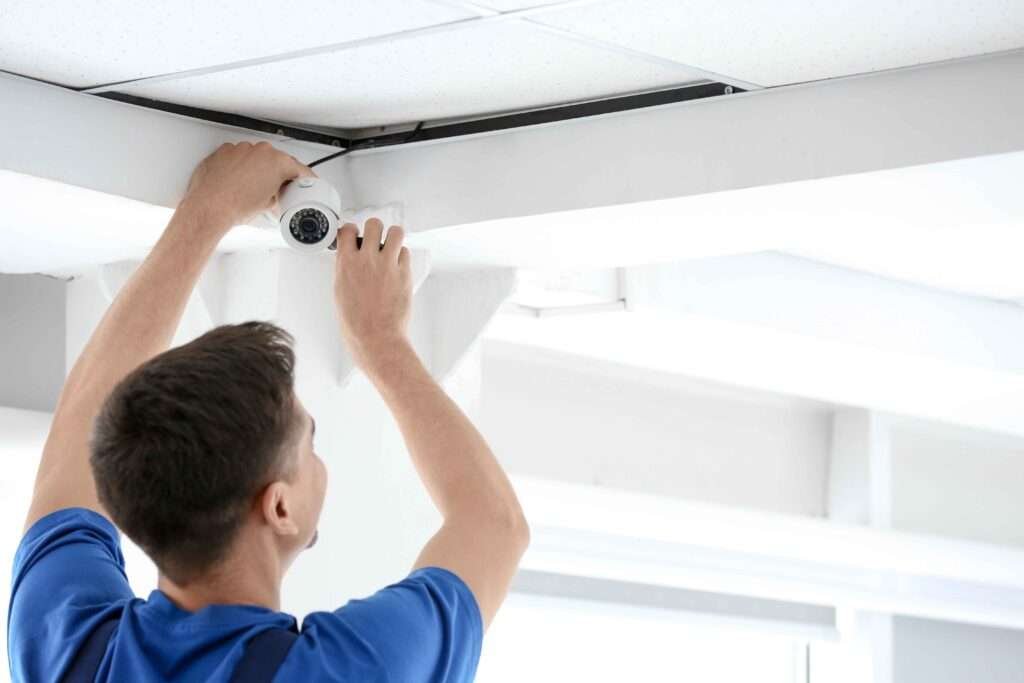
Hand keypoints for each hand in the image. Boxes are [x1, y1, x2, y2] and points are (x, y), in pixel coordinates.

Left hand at [179, 141, 315, 228]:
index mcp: (277, 162)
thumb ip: (277, 193)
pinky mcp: (224, 152)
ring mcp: (240, 149)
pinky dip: (238, 166)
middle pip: (276, 160)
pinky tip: (236, 182)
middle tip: (274, 190)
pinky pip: (237, 156)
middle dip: (277, 174)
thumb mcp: (268, 205)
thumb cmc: (235, 206)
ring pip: (255, 157)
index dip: (304, 177)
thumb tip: (273, 195)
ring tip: (250, 188)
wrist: (209, 207)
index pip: (298, 168)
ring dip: (256, 169)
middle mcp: (260, 151)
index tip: (305, 180)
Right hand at [334, 218, 411, 370]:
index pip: (347, 231)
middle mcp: (367, 259)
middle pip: (374, 225)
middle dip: (375, 229)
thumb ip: (346, 271)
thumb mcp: (340, 292)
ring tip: (391, 246)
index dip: (351, 231)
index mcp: (346, 263)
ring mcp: (388, 264)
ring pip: (396, 232)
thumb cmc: (357, 324)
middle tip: (375, 238)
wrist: (376, 337)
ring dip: (393, 236)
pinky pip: (405, 252)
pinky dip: (402, 256)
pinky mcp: (404, 273)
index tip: (354, 235)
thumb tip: (350, 261)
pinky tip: (398, 265)